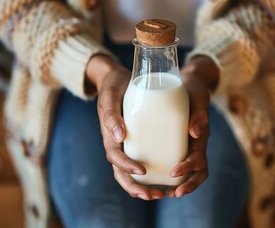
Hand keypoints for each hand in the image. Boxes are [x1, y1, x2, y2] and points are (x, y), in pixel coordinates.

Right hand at [86, 55, 165, 199]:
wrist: (116, 79)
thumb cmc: (113, 86)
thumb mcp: (110, 96)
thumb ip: (111, 114)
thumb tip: (119, 137)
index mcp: (109, 135)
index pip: (115, 157)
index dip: (126, 166)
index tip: (142, 169)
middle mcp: (117, 143)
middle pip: (121, 173)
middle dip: (136, 187)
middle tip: (154, 195)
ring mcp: (126, 144)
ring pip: (130, 173)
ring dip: (143, 187)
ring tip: (161, 195)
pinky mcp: (136, 141)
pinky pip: (141, 162)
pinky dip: (150, 175)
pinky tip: (165, 179)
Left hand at [168, 55, 218, 196]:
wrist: (189, 81)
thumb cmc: (192, 87)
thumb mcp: (197, 96)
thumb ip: (199, 112)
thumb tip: (196, 133)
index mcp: (202, 134)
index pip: (199, 157)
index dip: (188, 168)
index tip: (174, 172)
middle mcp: (197, 142)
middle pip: (199, 170)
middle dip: (188, 184)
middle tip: (172, 192)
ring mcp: (190, 144)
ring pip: (193, 171)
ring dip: (184, 185)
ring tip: (168, 194)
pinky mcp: (181, 142)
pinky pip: (181, 162)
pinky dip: (176, 176)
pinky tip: (160, 180)